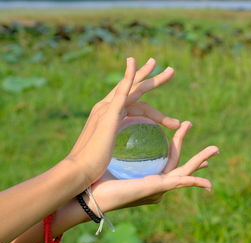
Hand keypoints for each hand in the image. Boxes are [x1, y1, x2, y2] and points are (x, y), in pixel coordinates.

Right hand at [65, 57, 178, 184]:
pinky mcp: (109, 113)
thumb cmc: (94, 168)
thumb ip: (118, 149)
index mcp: (108, 117)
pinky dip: (129, 76)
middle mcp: (106, 107)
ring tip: (171, 70)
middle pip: (134, 89)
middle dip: (152, 78)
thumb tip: (127, 157)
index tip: (168, 119)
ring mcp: (107, 108)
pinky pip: (122, 90)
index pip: (134, 105)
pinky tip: (135, 63)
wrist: (80, 171)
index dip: (153, 110)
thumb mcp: (110, 154)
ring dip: (152, 77)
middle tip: (171, 71)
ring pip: (134, 88)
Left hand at [87, 121, 218, 212]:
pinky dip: (195, 183)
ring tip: (215, 150)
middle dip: (197, 153)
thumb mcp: (116, 152)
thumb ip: (123, 139)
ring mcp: (159, 186)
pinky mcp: (158, 188)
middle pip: (180, 161)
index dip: (178, 141)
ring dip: (201, 160)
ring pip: (186, 170)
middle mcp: (156, 179)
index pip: (168, 154)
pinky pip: (181, 184)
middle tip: (212, 146)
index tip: (183, 127)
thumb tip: (123, 119)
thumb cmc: (98, 175)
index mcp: (149, 172)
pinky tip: (208, 184)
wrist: (91, 193)